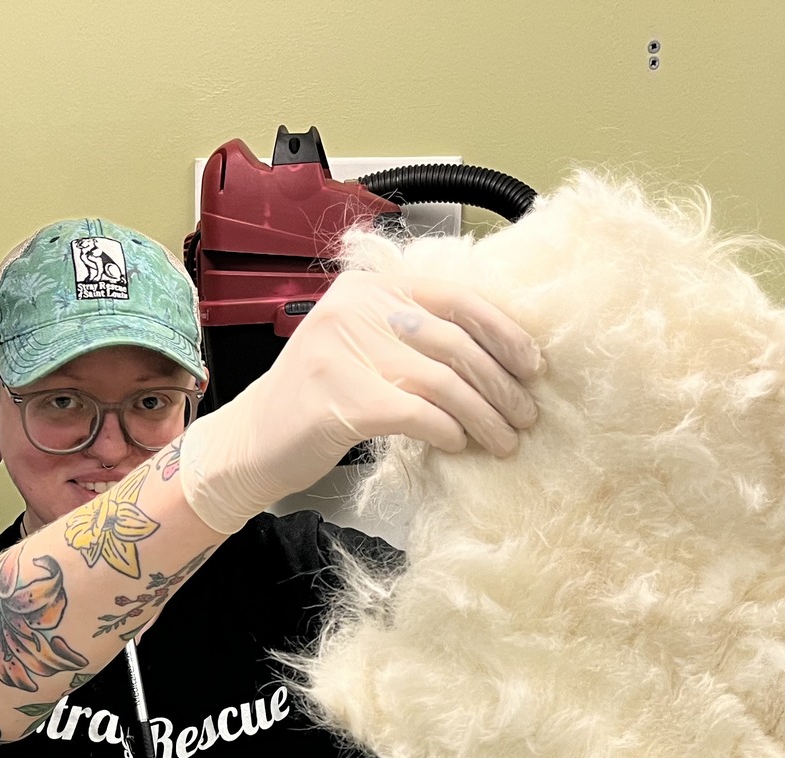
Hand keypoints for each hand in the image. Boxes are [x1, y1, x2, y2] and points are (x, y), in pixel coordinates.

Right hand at [177, 271, 541, 533]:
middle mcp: (356, 308)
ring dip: (484, 416)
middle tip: (526, 414)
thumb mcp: (364, 347)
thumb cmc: (316, 400)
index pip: (456, 297)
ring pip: (443, 382)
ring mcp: (344, 351)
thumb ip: (413, 334)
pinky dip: (447, 431)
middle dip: (501, 384)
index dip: (503, 332)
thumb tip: (496, 351)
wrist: (252, 442)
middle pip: (455, 343)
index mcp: (370, 286)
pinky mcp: (340, 399)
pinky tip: (458, 445)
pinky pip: (417, 413)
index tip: (532, 366)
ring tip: (504, 440)